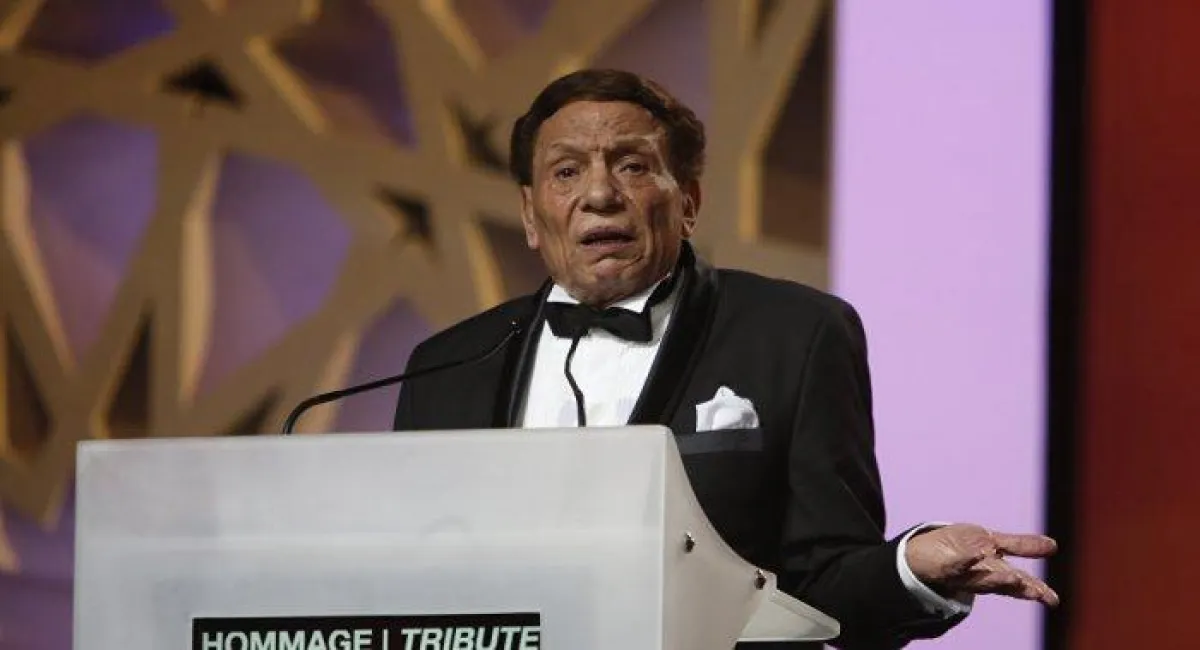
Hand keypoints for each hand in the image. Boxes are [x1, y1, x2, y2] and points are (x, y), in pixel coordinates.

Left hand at [905, 523, 1058, 605]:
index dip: (1034, 590)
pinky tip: (979, 553)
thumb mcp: (994, 542)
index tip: (1052, 599)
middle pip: (1003, 586)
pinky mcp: (945, 565)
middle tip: (1037, 592)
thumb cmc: (962, 548)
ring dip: (998, 579)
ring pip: (982, 581)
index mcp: (995, 572)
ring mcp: (963, 573)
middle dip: (1019, 588)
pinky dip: (968, 559)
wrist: (922, 554)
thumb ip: (1021, 545)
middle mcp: (981, 577)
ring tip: (1014, 577)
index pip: (1018, 583)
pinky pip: (957, 563)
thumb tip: (1054, 546)